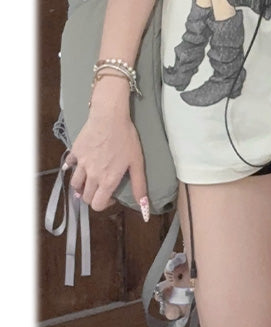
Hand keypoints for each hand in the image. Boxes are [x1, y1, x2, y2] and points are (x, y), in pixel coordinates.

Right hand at [67, 88, 148, 216]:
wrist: (109, 117)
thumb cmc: (126, 139)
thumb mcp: (137, 163)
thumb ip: (139, 187)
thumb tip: (144, 208)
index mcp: (107, 181)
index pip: (97, 205)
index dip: (105, 204)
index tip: (111, 196)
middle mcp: (92, 175)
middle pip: (86, 197)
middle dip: (93, 197)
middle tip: (102, 189)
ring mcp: (81, 164)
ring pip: (75, 184)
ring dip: (81, 187)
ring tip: (90, 180)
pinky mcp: (75, 152)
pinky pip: (70, 166)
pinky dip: (73, 169)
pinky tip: (80, 165)